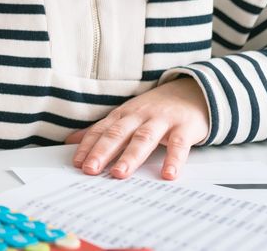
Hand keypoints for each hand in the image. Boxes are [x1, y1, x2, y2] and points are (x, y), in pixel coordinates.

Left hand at [65, 77, 208, 180]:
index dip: (88, 146)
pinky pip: (179, 145)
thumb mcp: (127, 116)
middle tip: (90, 169)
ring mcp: (162, 120)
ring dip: (130, 156)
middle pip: (118, 134)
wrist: (193, 92)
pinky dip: (174, 160)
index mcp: (124, 115)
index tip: (77, 163)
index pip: (101, 130)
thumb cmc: (156, 109)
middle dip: (102, 151)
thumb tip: (72, 141)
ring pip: (144, 138)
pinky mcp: (184, 127)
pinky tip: (168, 174)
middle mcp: (140, 116)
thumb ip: (103, 130)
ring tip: (119, 173)